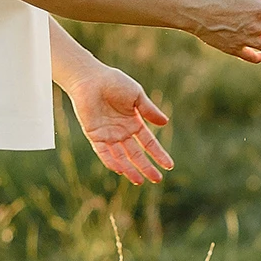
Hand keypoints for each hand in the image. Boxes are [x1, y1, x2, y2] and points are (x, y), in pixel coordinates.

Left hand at [64, 64, 172, 184]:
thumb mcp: (137, 96)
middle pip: (136, 154)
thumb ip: (149, 111)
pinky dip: (111, 161)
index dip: (159, 154)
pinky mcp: (94, 135)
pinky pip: (103, 152)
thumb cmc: (114, 83)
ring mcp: (108, 135)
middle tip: (157, 179)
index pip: (149, 143)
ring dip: (130, 169)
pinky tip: (121, 170)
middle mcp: (122, 132)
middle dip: (146, 167)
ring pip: (121, 157)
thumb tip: (165, 123)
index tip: (169, 166)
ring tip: (139, 181)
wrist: (91, 79)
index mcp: (134, 123)